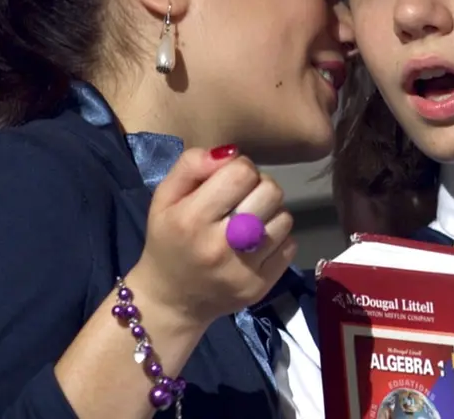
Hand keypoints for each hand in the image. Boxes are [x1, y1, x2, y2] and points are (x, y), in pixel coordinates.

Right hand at [132, 147, 296, 329]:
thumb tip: (230, 153)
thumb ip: (191, 165)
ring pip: (284, 217)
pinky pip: (289, 245)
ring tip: (250, 220)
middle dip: (259, 187)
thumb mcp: (164, 198)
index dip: (241, 168)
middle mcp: (220, 245)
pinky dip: (277, 238)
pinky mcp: (261, 287)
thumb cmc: (168, 240)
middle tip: (243, 198)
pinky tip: (257, 243)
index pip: (241, 173)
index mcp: (192, 219)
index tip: (230, 180)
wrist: (171, 300)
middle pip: (270, 192)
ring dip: (270, 212)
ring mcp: (244, 270)